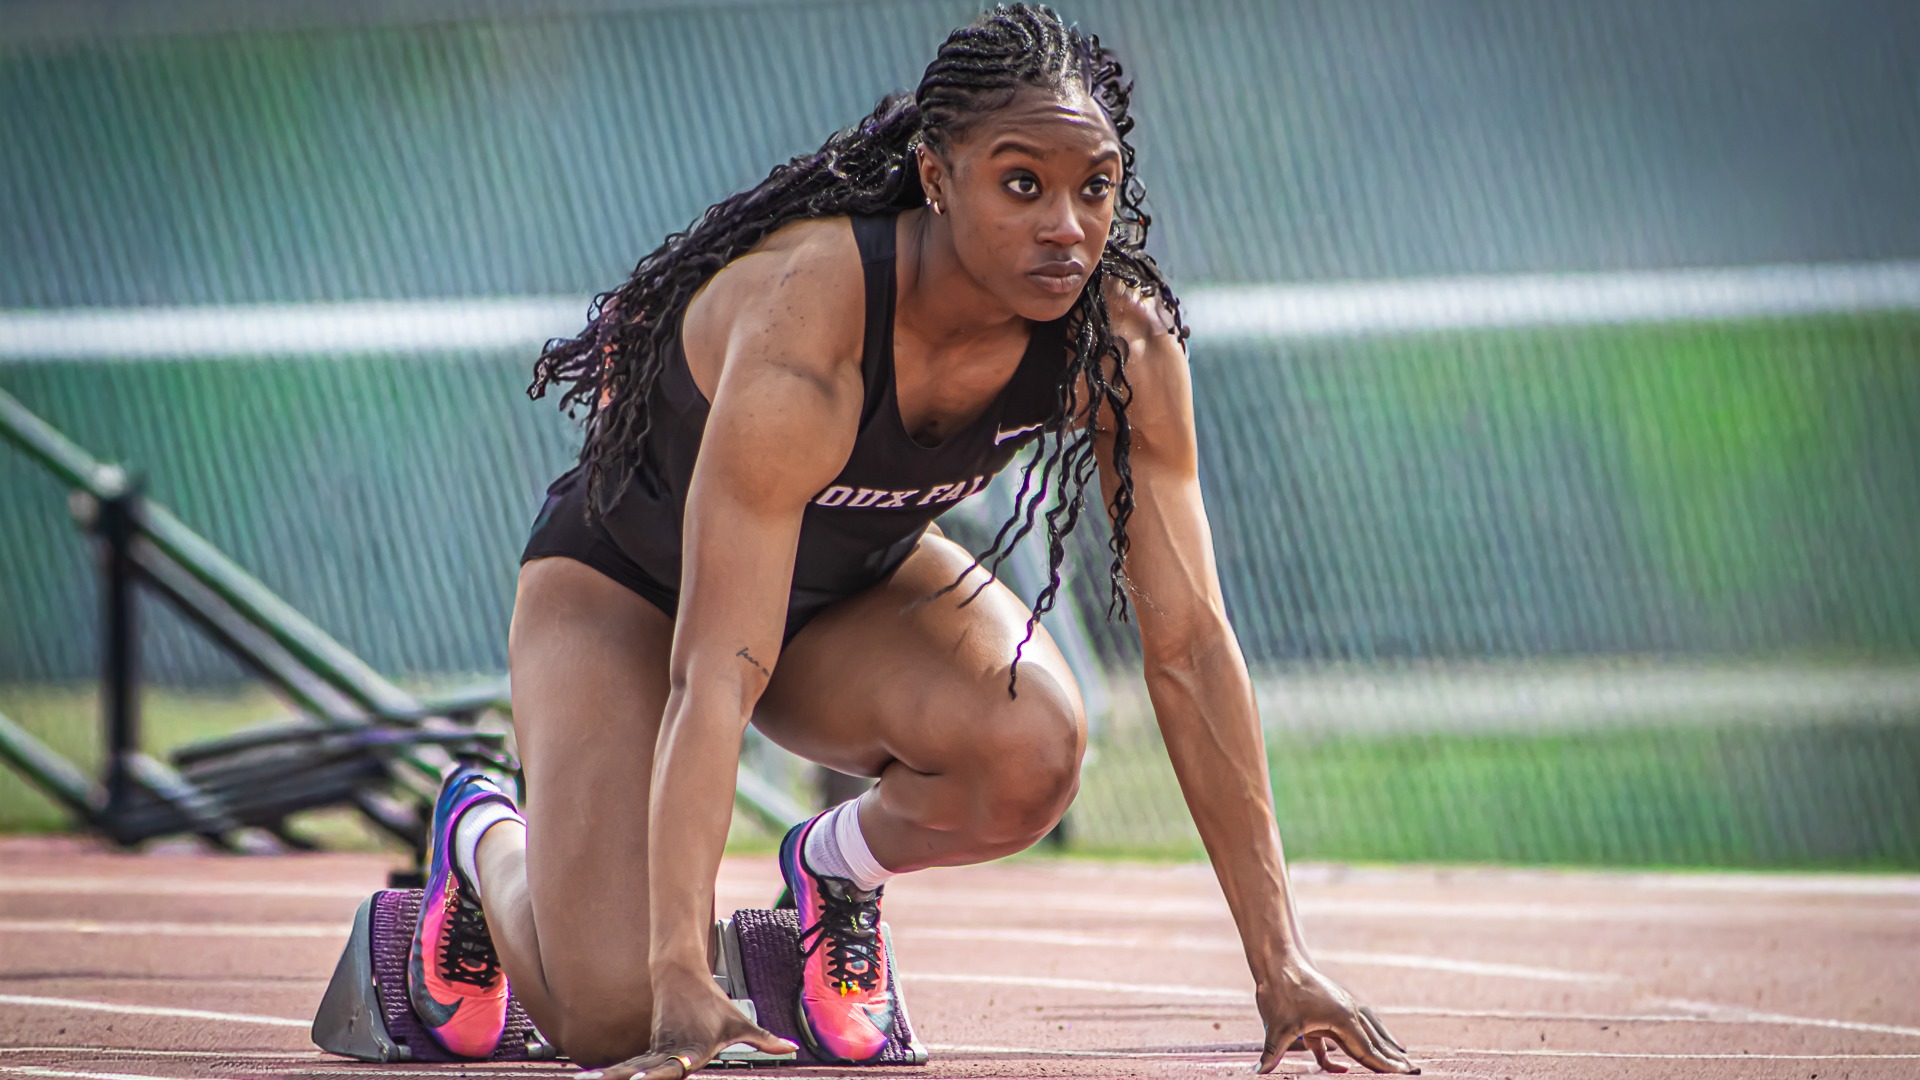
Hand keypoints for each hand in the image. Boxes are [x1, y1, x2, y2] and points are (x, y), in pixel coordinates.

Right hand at [576, 973, 795, 1079]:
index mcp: (691, 1048)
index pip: (674, 1066)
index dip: (659, 1074)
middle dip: (623, 1079)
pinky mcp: (648, 1049)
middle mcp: (669, 1050)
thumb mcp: (741, 1022)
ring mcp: (655, 1049)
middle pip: (643, 1070)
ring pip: (628, 1067)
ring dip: (608, 1077)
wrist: (683, 976)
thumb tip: (791, 1047)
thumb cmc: (714, 1004)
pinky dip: (609, 1073)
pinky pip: (626, 1065)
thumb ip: (763, 1039)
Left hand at [1256, 956, 1417, 1073]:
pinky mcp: (1332, 1004)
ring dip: (1382, 1042)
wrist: (1278, 960)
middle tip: (1410, 1070)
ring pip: (1369, 1028)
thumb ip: (1273, 1053)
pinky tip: (1359, 1050)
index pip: (1366, 1050)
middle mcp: (1348, 1011)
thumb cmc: (1279, 992)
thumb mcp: (1276, 1027)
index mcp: (1341, 1019)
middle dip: (1390, 1056)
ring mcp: (1342, 1005)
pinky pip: (1353, 1024)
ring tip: (1400, 1055)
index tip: (1403, 1073)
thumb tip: (1259, 1072)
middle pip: (1374, 1039)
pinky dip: (1363, 1036)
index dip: (1383, 1065)